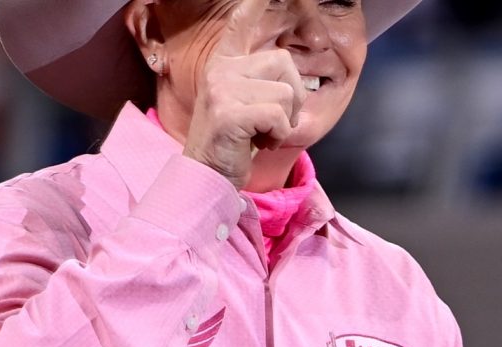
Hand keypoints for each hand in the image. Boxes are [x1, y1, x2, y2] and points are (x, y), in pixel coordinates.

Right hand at [183, 0, 306, 187]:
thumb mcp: (245, 104)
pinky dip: (278, 135)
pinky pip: (278, 116)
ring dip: (284, 121)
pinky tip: (259, 143)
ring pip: (286, 93)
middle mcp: (221, 69)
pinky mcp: (229, 112)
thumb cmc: (234, 142)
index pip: (239, 24)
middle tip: (271, 121)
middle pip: (284, 63)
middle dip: (291, 97)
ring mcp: (223, 89)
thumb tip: (293, 81)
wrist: (207, 174)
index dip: (252, 4)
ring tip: (262, 134)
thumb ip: (262, 84)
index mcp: (225, 64)